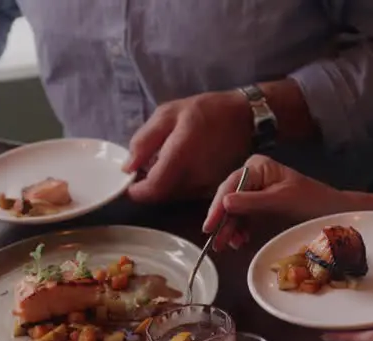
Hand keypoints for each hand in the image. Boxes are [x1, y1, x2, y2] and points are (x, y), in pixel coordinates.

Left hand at [123, 90, 252, 203]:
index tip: (129, 182)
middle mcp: (194, 177)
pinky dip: (178, 184)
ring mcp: (206, 186)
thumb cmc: (205, 111)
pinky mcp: (213, 189)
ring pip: (173, 196)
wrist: (245, 118)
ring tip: (165, 161)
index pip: (152, 189)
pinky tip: (181, 166)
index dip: (136, 191)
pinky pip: (187, 194)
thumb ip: (144, 141)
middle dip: (148, 186)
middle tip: (145, 166)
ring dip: (163, 185)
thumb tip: (127, 168)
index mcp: (180, 156)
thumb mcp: (168, 114)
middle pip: (160, 195)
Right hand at [202, 154, 337, 249]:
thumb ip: (253, 201)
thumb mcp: (282, 201)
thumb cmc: (312, 201)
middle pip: (229, 199)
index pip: (230, 186)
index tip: (209, 226)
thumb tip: (224, 202)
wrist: (333, 213)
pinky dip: (239, 231)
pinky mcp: (259, 207)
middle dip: (223, 222)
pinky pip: (243, 219)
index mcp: (257, 167)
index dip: (218, 207)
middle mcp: (252, 176)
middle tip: (216, 244)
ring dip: (229, 229)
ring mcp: (255, 192)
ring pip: (233, 212)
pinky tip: (239, 241)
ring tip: (228, 246)